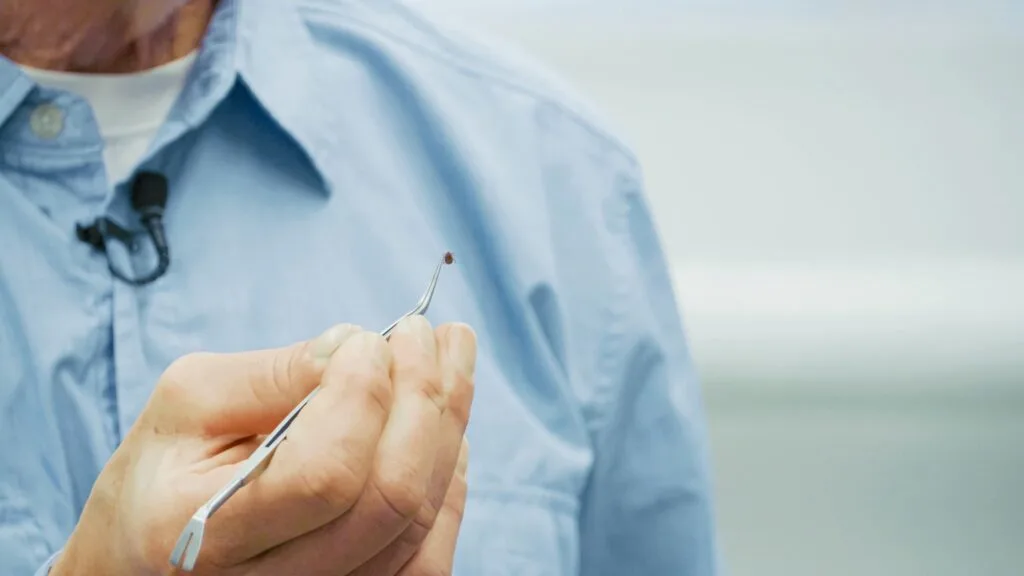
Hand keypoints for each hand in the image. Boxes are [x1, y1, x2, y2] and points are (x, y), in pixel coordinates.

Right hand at [52, 316, 475, 575]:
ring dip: (448, 427)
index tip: (370, 339)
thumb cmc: (163, 473)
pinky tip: (448, 426)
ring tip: (451, 359)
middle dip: (424, 399)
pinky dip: (450, 482)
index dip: (363, 396)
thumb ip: (275, 374)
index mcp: (205, 532)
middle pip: (389, 498)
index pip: (324, 472)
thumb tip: (356, 346)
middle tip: (428, 333)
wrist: (147, 555)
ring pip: (418, 521)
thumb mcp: (189, 403)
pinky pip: (428, 555)